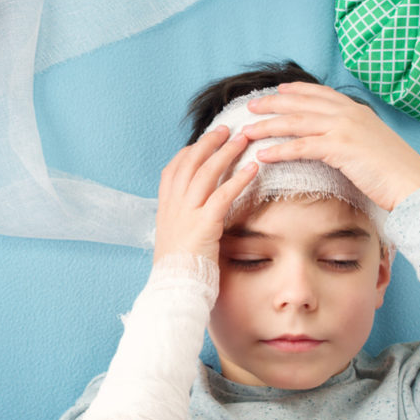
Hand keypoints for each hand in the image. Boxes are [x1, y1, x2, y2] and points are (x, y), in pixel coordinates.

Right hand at [154, 126, 258, 264]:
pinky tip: (253, 169)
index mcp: (165, 209)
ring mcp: (186, 215)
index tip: (203, 142)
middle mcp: (173, 207)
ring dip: (226, 153)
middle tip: (226, 129)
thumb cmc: (179, 272)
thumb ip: (185, 224)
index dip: (188, 152)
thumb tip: (198, 217)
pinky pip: (222, 195)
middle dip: (209, 143)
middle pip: (189, 163)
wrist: (173, 291)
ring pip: (205, 173)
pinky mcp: (203, 225)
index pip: (172, 170)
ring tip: (243, 139)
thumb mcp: (176, 242)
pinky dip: (238, 179)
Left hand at [242, 83, 419, 210]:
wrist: (414, 184)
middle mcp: (349, 114)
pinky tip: (263, 156)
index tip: (278, 90)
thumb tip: (337, 142)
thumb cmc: (396, 171)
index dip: (296, 91)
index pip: (320, 93)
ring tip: (247, 132)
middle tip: (251, 106)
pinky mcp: (340, 148)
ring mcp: (344, 128)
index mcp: (357, 111)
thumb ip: (354, 136)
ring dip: (268, 126)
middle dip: (273, 104)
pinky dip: (279, 150)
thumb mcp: (374, 143)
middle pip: (301, 104)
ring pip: (296, 122)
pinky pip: (301, 146)